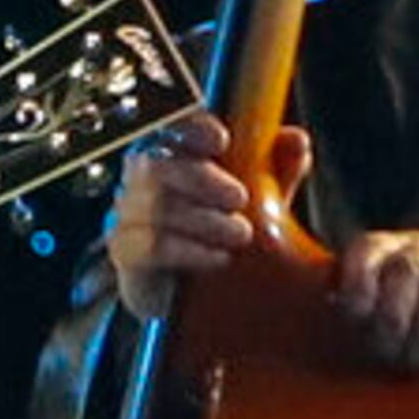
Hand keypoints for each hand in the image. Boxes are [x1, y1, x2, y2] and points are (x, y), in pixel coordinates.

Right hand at [109, 112, 309, 320]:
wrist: (190, 293)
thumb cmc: (219, 232)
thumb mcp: (260, 198)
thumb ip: (277, 169)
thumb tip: (295, 140)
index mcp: (171, 153)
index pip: (167, 126)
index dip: (190, 127)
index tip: (222, 140)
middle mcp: (140, 180)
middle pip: (155, 166)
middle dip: (202, 179)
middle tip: (241, 198)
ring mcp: (126, 215)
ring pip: (155, 208)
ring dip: (204, 220)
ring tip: (240, 234)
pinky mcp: (124, 252)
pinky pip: (150, 246)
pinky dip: (190, 251)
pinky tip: (218, 258)